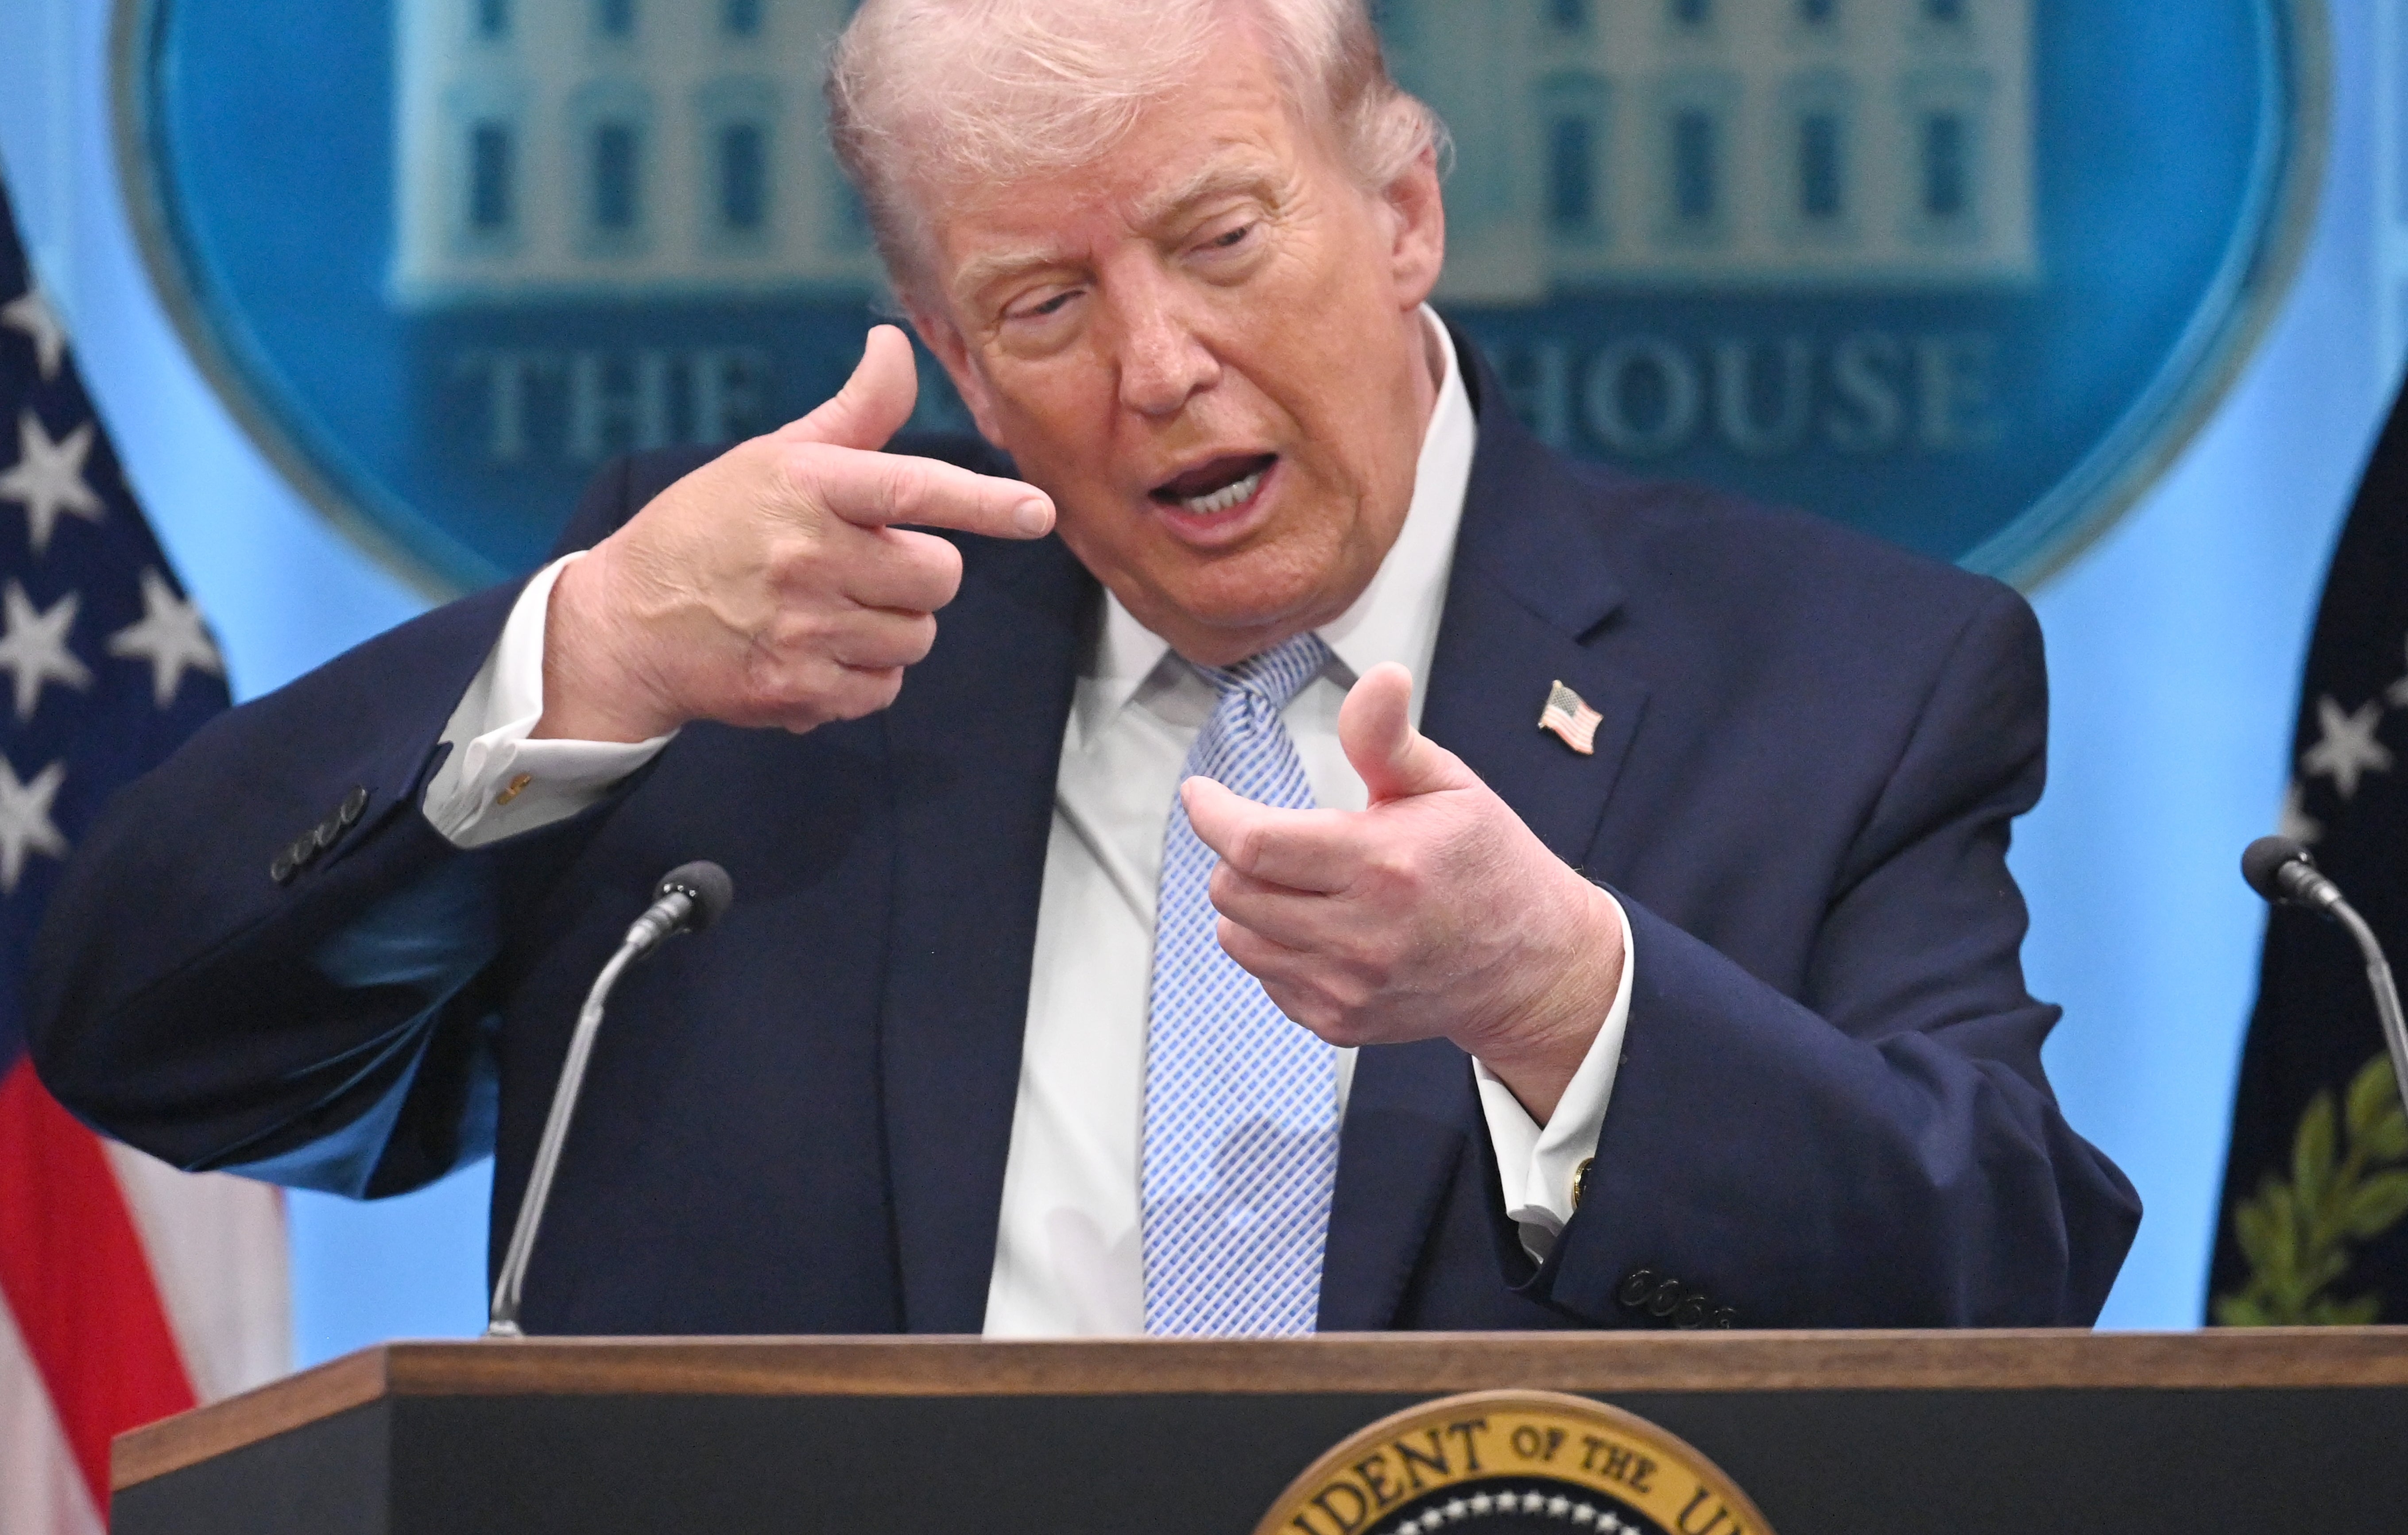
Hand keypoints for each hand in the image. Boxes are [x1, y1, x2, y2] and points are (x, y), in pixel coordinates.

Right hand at [536, 326, 1054, 740]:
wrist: (625, 623)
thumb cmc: (710, 528)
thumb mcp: (774, 457)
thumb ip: (854, 414)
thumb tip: (894, 344)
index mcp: (807, 487)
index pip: (913, 487)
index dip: (983, 503)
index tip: (1038, 513)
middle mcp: (807, 556)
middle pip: (937, 576)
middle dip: (917, 573)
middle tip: (864, 565)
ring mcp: (803, 629)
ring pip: (916, 636)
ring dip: (890, 626)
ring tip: (829, 610)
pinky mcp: (798, 690)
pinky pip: (883, 688)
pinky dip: (863, 677)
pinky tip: (814, 652)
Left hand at [1183, 663, 1621, 1122]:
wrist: (1530, 966)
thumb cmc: (1487, 865)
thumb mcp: (1449, 785)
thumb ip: (1389, 737)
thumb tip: (1381, 677)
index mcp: (1384, 866)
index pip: (1255, 844)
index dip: (1213, 814)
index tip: (1201, 794)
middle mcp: (1361, 936)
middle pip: (1234, 892)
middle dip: (1236, 855)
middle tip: (1271, 837)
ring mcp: (1348, 988)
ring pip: (1238, 939)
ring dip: (1250, 903)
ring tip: (1299, 883)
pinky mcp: (1340, 1023)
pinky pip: (1266, 978)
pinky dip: (1275, 948)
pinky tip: (1321, 927)